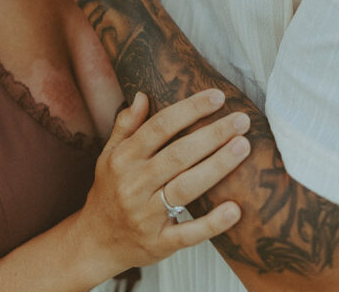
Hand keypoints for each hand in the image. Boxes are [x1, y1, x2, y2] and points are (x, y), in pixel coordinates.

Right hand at [79, 88, 249, 278]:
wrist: (95, 242)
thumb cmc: (109, 190)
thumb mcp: (109, 154)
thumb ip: (126, 125)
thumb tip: (143, 94)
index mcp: (123, 158)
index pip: (159, 127)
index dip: (190, 110)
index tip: (217, 97)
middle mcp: (134, 184)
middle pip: (178, 155)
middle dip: (213, 135)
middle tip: (241, 120)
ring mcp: (146, 216)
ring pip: (186, 188)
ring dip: (217, 166)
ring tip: (243, 147)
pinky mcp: (159, 243)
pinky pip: (188, 233)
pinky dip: (212, 223)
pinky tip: (235, 209)